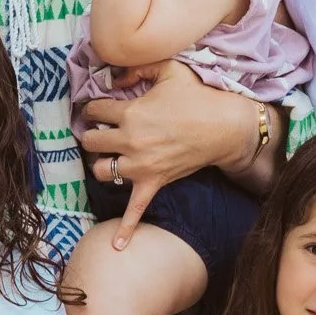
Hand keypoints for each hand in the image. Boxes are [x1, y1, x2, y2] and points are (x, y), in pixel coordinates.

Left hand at [75, 63, 237, 249]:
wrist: (225, 127)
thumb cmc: (198, 97)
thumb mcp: (169, 69)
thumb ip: (139, 67)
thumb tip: (115, 76)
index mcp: (130, 112)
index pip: (94, 111)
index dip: (92, 108)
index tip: (96, 109)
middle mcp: (130, 141)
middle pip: (90, 142)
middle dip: (92, 136)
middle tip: (101, 133)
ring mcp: (140, 165)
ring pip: (102, 171)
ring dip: (102, 165)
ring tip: (110, 158)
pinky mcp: (154, 183)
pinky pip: (136, 210)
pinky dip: (126, 229)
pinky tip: (117, 247)